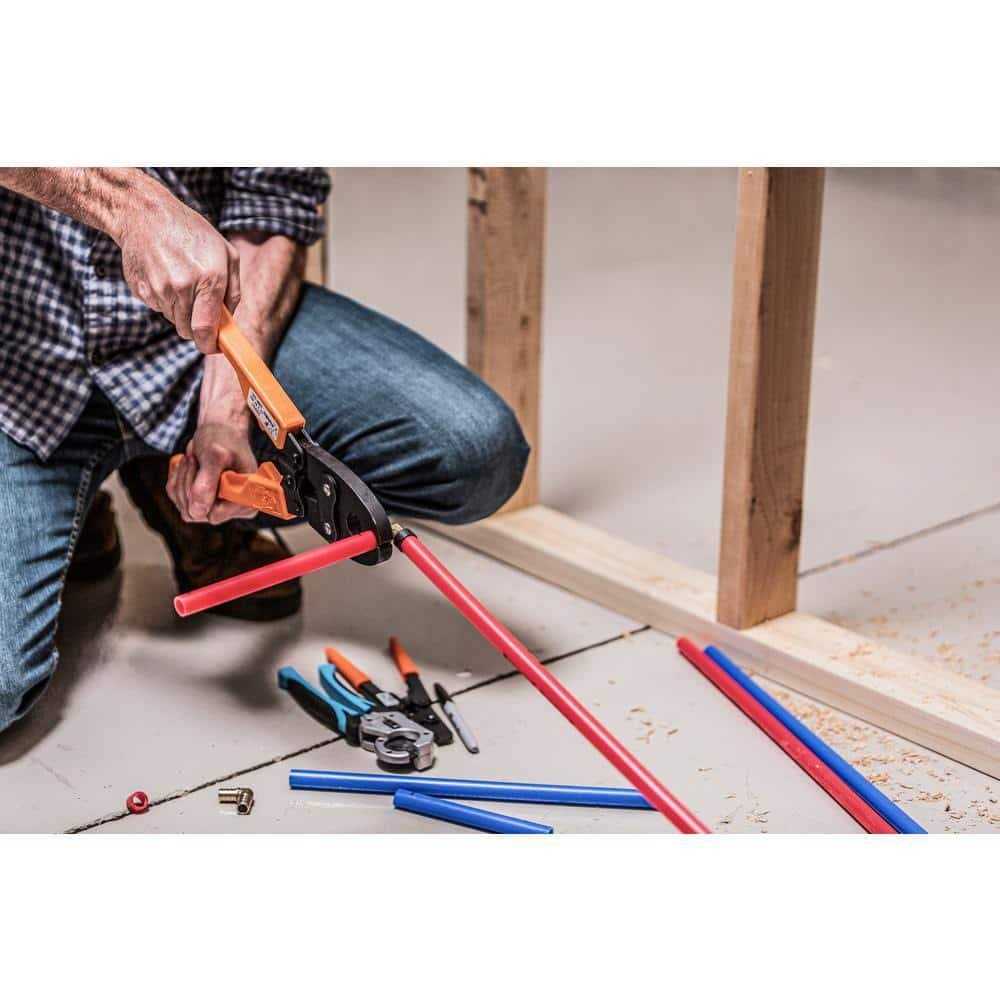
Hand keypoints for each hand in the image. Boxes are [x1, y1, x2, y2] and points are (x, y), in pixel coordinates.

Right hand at [116, 182, 240, 352]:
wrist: (145, 214)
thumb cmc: (192, 232)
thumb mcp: (227, 254)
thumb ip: (233, 291)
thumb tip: (230, 321)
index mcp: (209, 279)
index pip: (206, 330)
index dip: (210, 345)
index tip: (214, 347)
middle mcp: (182, 287)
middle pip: (188, 331)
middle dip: (196, 326)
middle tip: (198, 305)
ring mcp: (158, 289)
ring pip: (173, 320)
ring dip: (180, 311)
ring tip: (181, 280)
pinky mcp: (141, 289)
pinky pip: (158, 308)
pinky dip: (164, 300)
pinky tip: (165, 275)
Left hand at [166, 422, 257, 523]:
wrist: (219, 429)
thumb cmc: (223, 438)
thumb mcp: (216, 455)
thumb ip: (208, 483)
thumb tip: (197, 513)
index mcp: (247, 501)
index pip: (214, 514)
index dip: (202, 492)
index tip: (206, 466)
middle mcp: (234, 510)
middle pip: (196, 512)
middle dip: (189, 483)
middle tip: (196, 458)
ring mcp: (217, 507)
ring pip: (184, 506)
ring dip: (183, 479)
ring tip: (195, 459)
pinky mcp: (202, 502)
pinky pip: (177, 498)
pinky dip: (178, 479)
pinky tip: (190, 465)